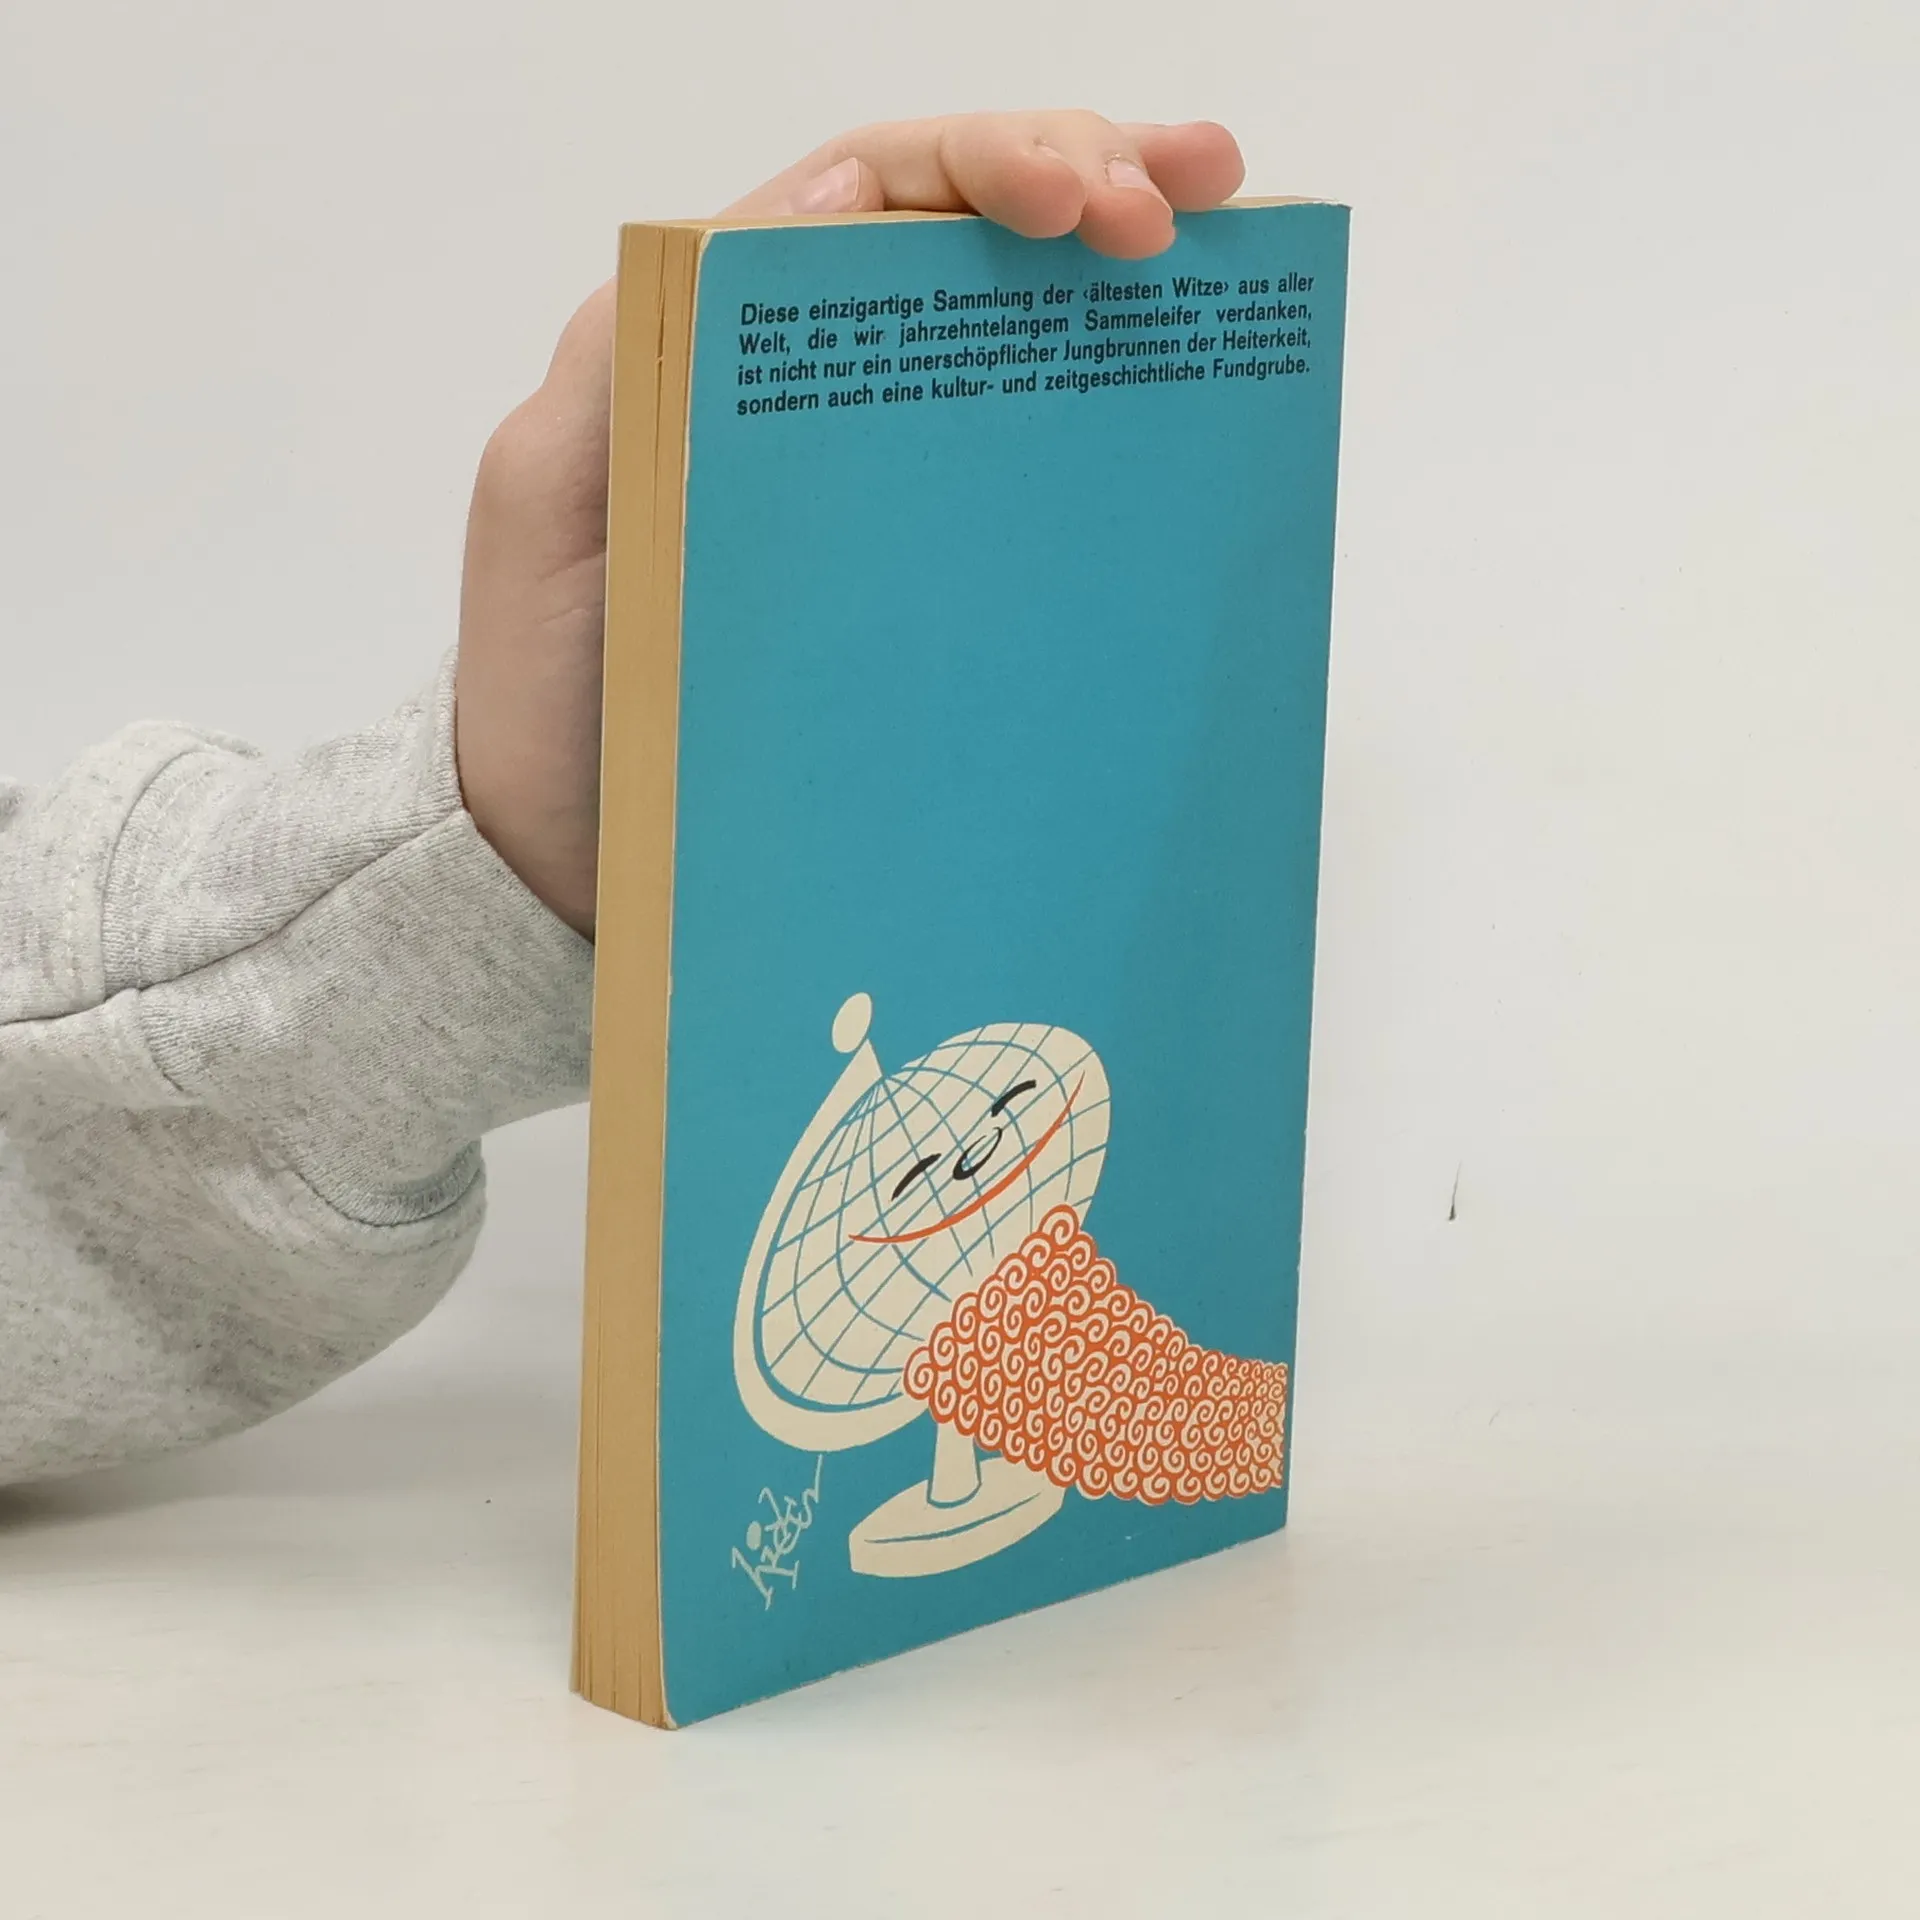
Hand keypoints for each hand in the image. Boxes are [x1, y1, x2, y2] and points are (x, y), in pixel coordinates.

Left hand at [454, 113, 1244, 935]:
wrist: (566, 863)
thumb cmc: (545, 690)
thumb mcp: (555, 496)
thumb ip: (650, 351)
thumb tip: (830, 208)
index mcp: (723, 344)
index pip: (875, 194)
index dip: (989, 164)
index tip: (1083, 200)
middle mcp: (811, 389)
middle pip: (963, 237)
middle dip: (1086, 178)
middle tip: (1200, 196)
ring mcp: (875, 483)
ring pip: (1006, 335)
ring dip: (1116, 273)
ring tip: (1234, 231)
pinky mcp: (919, 581)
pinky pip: (1019, 476)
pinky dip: (1105, 417)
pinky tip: (1188, 391)